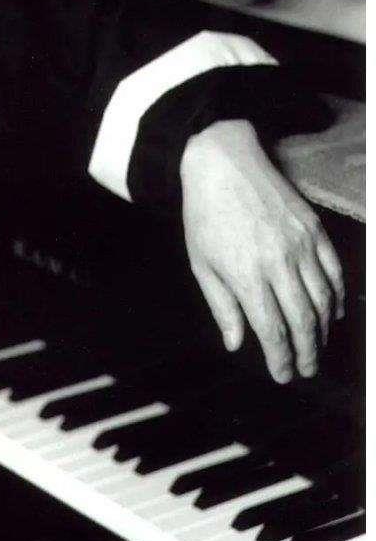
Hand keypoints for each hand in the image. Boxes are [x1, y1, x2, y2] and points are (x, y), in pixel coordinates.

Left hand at [180, 119, 344, 383]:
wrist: (224, 165)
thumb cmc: (204, 215)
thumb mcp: (202, 263)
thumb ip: (222, 305)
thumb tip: (237, 343)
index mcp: (247, 275)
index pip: (273, 330)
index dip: (281, 358)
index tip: (283, 375)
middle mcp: (279, 264)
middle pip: (304, 321)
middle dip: (307, 352)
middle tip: (306, 369)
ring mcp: (301, 246)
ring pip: (324, 300)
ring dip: (323, 329)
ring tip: (315, 346)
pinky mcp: (314, 230)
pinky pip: (335, 272)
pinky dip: (337, 297)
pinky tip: (332, 312)